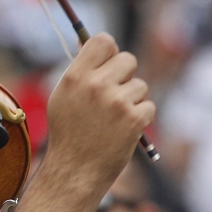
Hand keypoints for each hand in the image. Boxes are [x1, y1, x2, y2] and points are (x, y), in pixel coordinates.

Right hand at [42, 33, 153, 196]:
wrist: (75, 171)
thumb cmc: (68, 133)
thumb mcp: (63, 97)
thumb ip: (80, 71)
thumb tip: (89, 43)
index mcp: (75, 76)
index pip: (104, 41)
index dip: (110, 51)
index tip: (108, 64)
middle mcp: (96, 85)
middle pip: (128, 59)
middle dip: (125, 75)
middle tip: (113, 95)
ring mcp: (117, 102)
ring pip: (140, 85)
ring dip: (132, 100)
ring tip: (114, 119)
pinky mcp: (134, 119)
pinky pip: (149, 106)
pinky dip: (140, 118)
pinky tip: (123, 130)